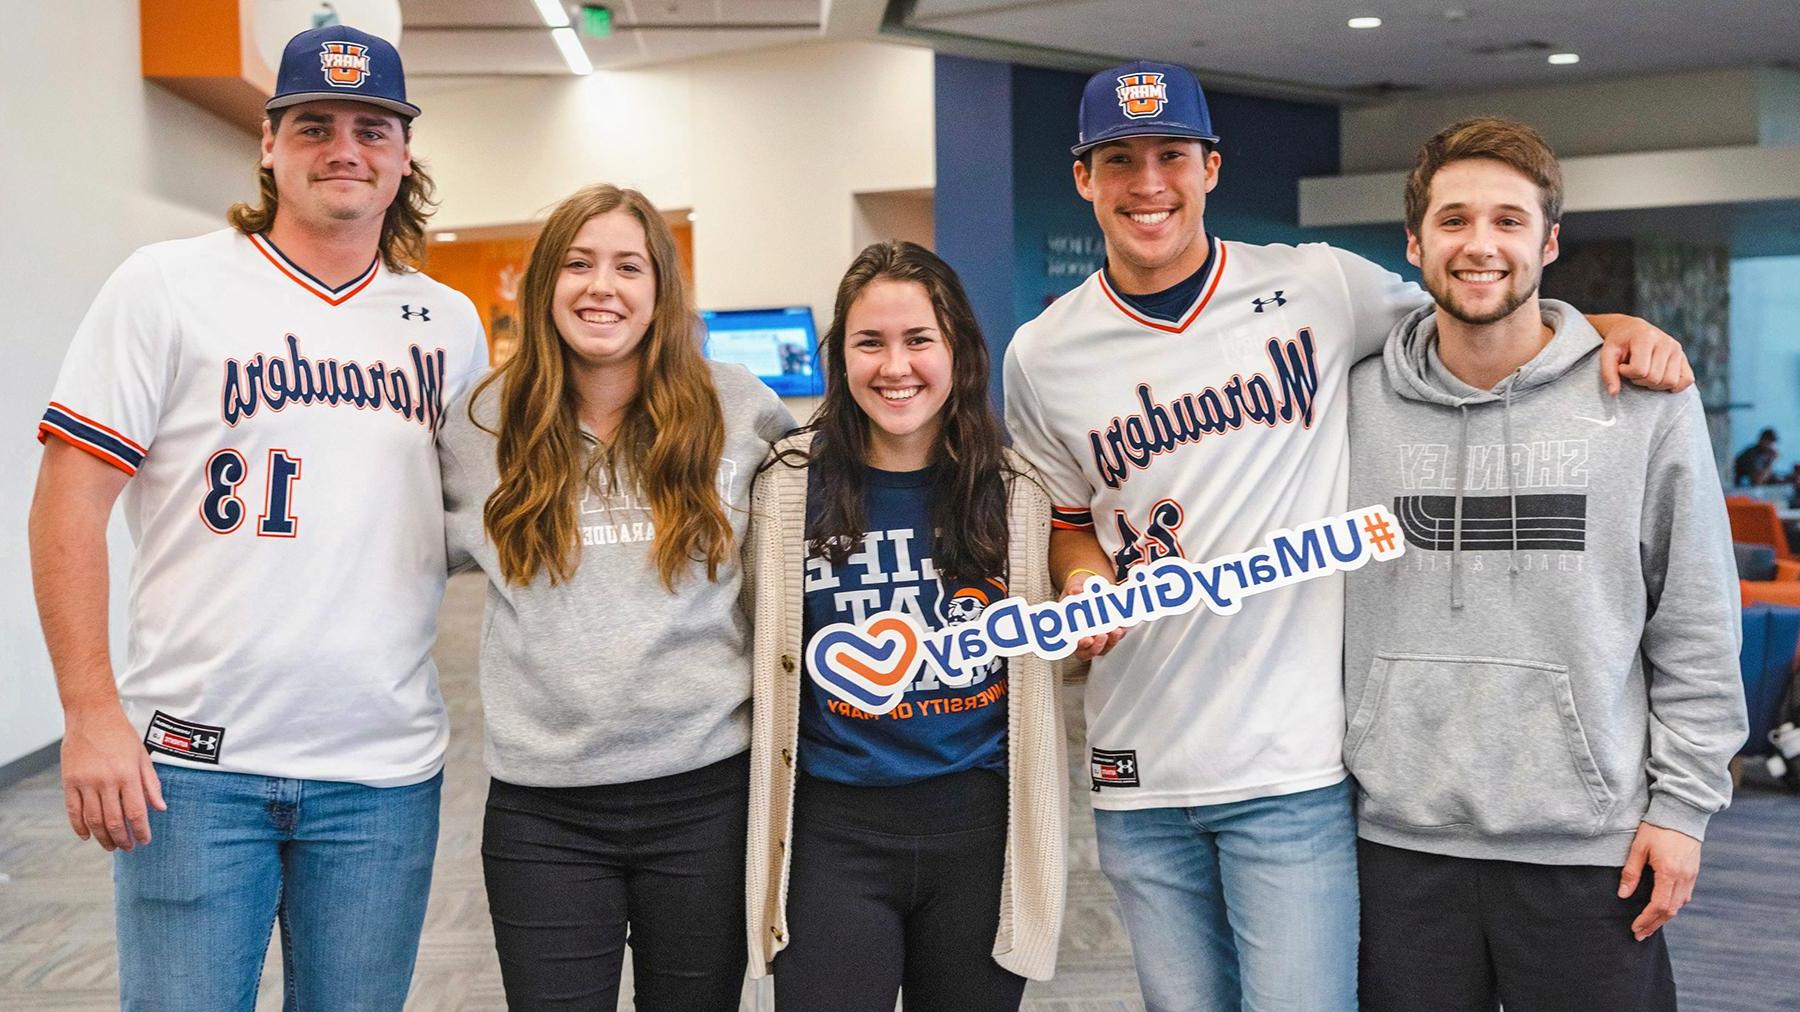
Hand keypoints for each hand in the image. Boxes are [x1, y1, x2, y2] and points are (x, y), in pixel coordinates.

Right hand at [61, 704, 164, 851]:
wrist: (92, 715)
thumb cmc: (121, 735)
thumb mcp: (143, 756)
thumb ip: (151, 784)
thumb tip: (160, 808)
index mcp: (127, 775)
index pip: (136, 812)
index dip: (140, 831)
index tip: (144, 841)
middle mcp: (106, 781)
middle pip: (113, 821)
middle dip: (122, 839)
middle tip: (127, 848)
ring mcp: (85, 782)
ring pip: (93, 820)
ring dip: (102, 838)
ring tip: (110, 846)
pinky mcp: (69, 781)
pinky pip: (73, 811)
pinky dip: (79, 827)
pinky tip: (86, 836)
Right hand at [1064, 569, 1125, 659]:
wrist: (1091, 584)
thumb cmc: (1079, 588)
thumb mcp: (1075, 583)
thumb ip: (1075, 586)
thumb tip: (1076, 590)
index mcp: (1071, 627)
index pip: (1074, 644)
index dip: (1081, 645)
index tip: (1086, 639)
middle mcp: (1084, 634)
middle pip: (1091, 651)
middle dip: (1098, 646)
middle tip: (1103, 635)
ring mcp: (1098, 633)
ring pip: (1105, 646)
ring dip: (1112, 641)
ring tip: (1117, 630)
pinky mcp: (1110, 629)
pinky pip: (1115, 636)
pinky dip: (1120, 632)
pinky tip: (1123, 625)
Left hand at [1596, 316, 1692, 394]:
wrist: (1633, 329)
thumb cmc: (1619, 342)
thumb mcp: (1607, 353)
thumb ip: (1608, 373)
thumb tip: (1613, 393)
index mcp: (1646, 337)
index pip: (1639, 370)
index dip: (1626, 373)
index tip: (1622, 366)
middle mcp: (1666, 342)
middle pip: (1654, 378)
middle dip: (1639, 380)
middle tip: (1632, 371)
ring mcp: (1677, 350)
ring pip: (1669, 382)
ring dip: (1653, 385)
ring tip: (1644, 373)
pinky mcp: (1684, 357)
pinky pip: (1687, 379)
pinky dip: (1675, 386)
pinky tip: (1660, 382)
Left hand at [1618, 822, 1700, 940]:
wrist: (1681, 812)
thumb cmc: (1657, 827)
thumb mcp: (1639, 848)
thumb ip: (1631, 873)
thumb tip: (1623, 895)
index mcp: (1669, 873)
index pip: (1659, 906)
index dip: (1646, 920)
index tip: (1635, 928)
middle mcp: (1684, 878)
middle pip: (1671, 911)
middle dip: (1654, 924)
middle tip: (1639, 934)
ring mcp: (1691, 875)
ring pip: (1680, 905)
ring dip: (1664, 917)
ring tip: (1649, 925)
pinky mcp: (1694, 872)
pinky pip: (1685, 895)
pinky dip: (1673, 906)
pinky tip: (1663, 908)